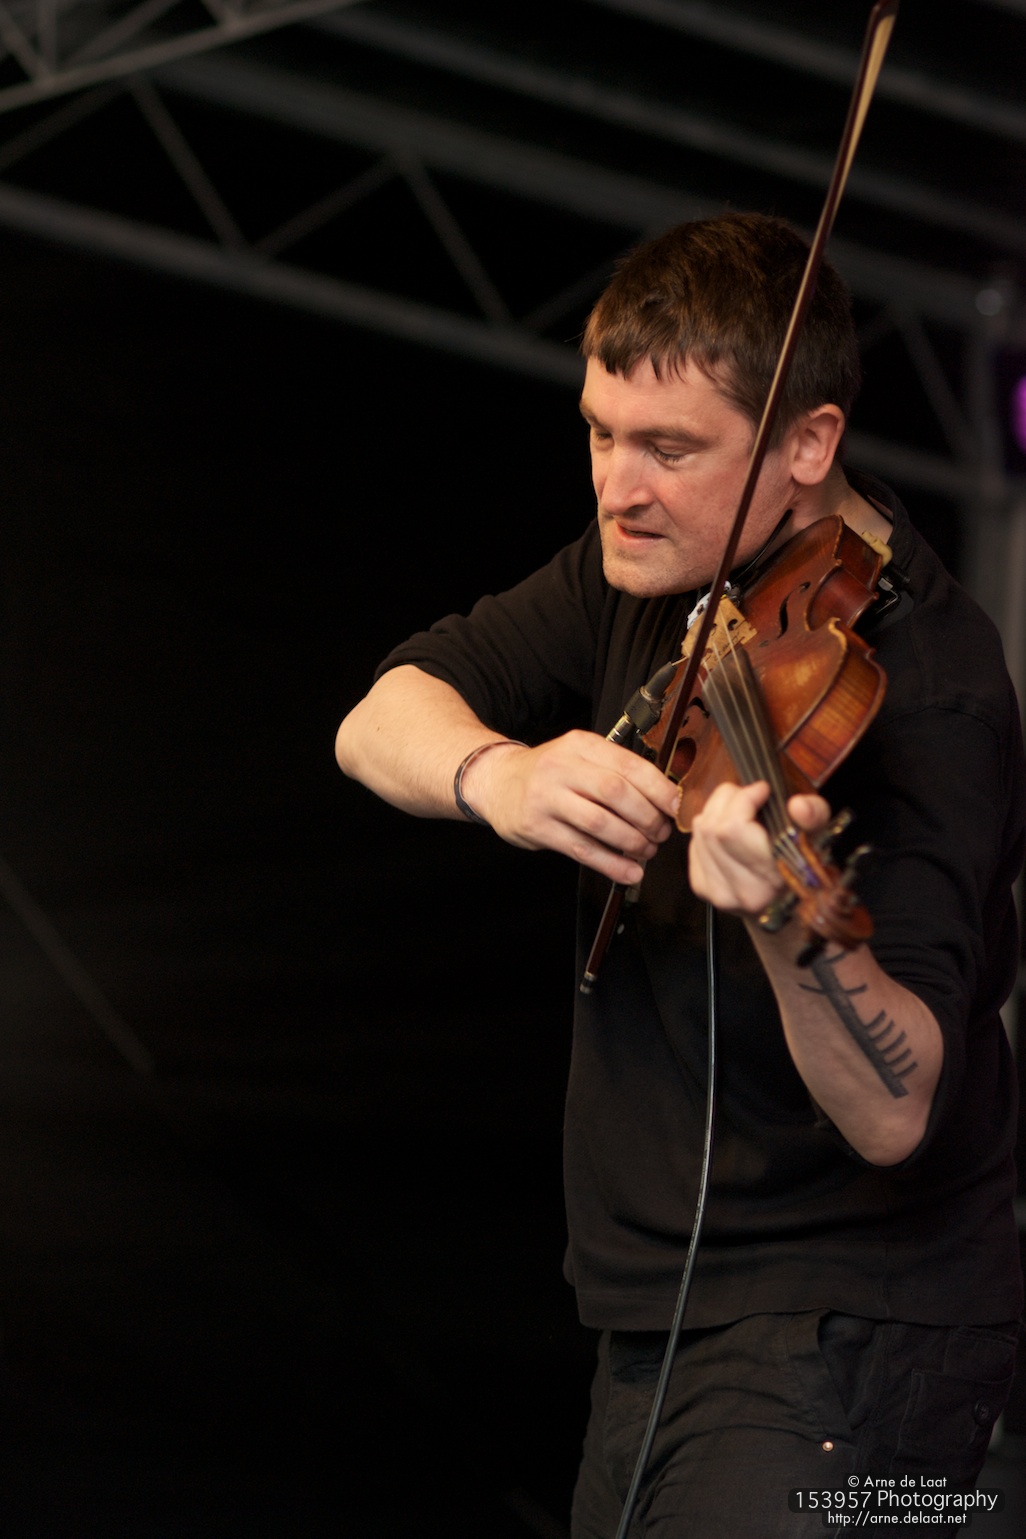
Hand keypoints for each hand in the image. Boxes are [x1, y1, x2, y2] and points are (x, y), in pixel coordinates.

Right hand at [461, 730, 678, 882]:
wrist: (496, 781)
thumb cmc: (547, 772)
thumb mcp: (578, 756)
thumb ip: (614, 770)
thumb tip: (664, 797)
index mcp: (580, 745)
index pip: (628, 764)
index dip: (658, 789)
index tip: (675, 806)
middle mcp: (562, 767)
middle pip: (616, 793)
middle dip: (647, 818)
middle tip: (660, 832)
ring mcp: (546, 798)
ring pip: (600, 823)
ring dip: (632, 842)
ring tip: (646, 850)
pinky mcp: (537, 827)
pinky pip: (581, 849)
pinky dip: (610, 863)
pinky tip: (628, 871)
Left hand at [688, 781, 831, 915]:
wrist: (783, 909)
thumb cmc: (803, 868)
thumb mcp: (820, 837)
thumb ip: (815, 817)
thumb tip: (798, 805)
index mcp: (774, 879)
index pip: (734, 829)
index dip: (743, 799)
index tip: (762, 790)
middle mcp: (743, 890)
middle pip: (713, 827)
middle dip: (729, 799)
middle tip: (748, 795)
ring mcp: (718, 892)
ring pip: (700, 832)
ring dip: (716, 810)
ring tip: (738, 809)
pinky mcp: (702, 889)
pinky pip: (694, 843)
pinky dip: (707, 828)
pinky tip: (726, 829)